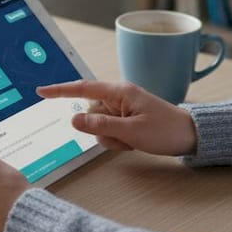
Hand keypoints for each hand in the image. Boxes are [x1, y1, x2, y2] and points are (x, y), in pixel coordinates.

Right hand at [37, 80, 197, 155]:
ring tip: (133, 140)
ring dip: (112, 138)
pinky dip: (118, 141)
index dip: (60, 90)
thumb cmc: (165, 130)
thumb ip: (100, 126)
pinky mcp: (126, 119)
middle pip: (90, 114)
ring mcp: (122, 109)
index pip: (83, 89)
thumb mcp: (131, 131)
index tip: (41, 91)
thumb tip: (73, 120)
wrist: (190, 136)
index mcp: (119, 92)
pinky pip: (109, 131)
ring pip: (99, 126)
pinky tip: (135, 142)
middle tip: (125, 138)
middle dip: (101, 130)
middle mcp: (118, 97)